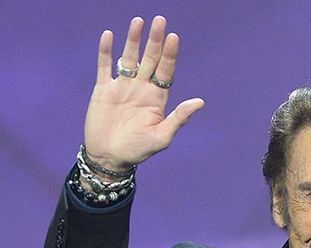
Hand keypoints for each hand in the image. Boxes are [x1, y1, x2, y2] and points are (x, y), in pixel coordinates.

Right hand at [84, 16, 203, 171]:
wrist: (110, 157)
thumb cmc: (138, 150)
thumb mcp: (162, 136)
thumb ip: (179, 117)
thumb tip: (200, 101)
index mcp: (157, 98)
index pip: (166, 70)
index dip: (170, 54)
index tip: (173, 36)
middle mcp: (142, 88)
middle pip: (150, 59)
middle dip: (154, 40)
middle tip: (159, 20)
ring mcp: (122, 87)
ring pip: (129, 58)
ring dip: (133, 40)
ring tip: (138, 21)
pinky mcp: (103, 90)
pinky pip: (104, 66)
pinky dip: (106, 52)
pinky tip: (109, 35)